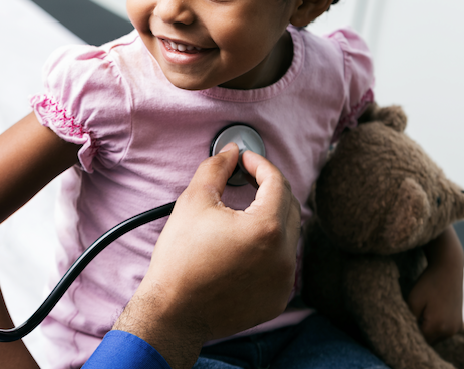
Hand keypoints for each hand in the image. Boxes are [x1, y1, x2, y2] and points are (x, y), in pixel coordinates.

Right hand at [112, 145, 300, 368]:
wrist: (174, 312)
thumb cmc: (180, 258)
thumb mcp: (194, 202)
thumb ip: (217, 169)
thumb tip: (231, 152)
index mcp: (266, 228)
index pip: (277, 183)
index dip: (260, 165)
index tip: (245, 161)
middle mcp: (284, 256)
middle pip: (289, 207)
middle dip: (269, 188)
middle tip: (246, 179)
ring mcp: (284, 280)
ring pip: (288, 235)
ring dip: (271, 217)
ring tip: (243, 211)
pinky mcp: (277, 298)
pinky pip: (282, 263)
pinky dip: (270, 247)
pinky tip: (245, 245)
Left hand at [406, 227, 463, 343]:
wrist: (448, 269)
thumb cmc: (428, 283)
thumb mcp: (413, 300)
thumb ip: (410, 319)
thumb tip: (404, 331)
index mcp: (438, 327)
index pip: (420, 340)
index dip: (409, 334)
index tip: (401, 326)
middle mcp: (450, 331)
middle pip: (429, 341)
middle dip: (418, 333)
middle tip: (407, 320)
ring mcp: (456, 328)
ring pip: (436, 337)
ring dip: (427, 330)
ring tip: (418, 315)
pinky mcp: (459, 323)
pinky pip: (443, 331)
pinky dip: (435, 326)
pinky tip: (428, 313)